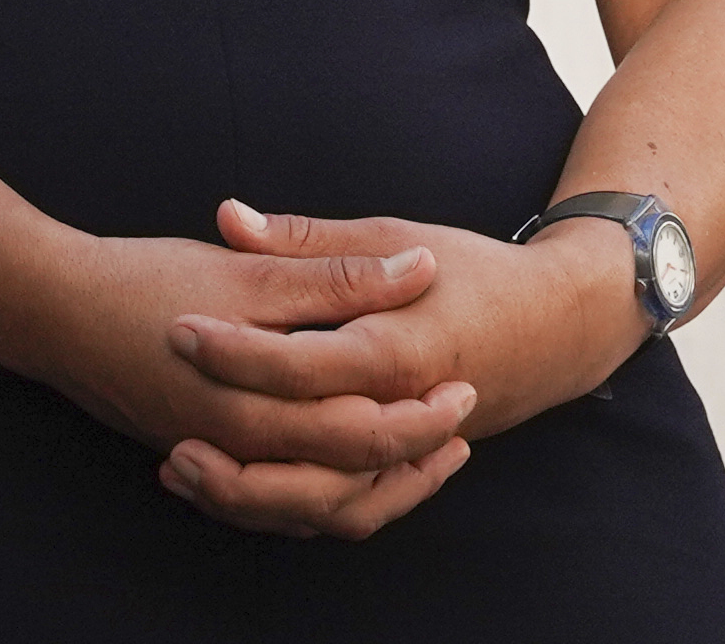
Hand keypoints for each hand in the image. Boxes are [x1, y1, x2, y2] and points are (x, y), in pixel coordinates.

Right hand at [0, 216, 490, 538]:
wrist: (48, 312)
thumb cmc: (145, 282)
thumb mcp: (247, 271)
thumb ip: (335, 276)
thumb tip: (418, 266)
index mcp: (262, 401)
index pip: (365, 433)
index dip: (423, 418)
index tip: (467, 389)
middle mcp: (242, 450)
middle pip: (349, 485)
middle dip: (412, 463)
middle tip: (460, 433)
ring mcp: (218, 464)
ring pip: (313, 510)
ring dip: (373, 489)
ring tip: (417, 458)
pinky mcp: (200, 461)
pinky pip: (274, 507)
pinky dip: (320, 498)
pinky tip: (342, 470)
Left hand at [151, 202, 654, 527]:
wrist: (558, 329)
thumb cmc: (474, 272)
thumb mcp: (393, 235)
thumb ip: (309, 241)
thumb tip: (229, 217)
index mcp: (395, 348)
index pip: (300, 365)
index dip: (234, 350)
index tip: (177, 329)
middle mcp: (399, 411)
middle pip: (304, 454)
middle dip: (229, 449)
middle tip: (166, 432)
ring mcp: (406, 450)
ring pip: (319, 502)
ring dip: (248, 495)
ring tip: (179, 468)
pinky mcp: (403, 469)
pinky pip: (339, 507)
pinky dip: (283, 505)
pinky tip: (228, 480)